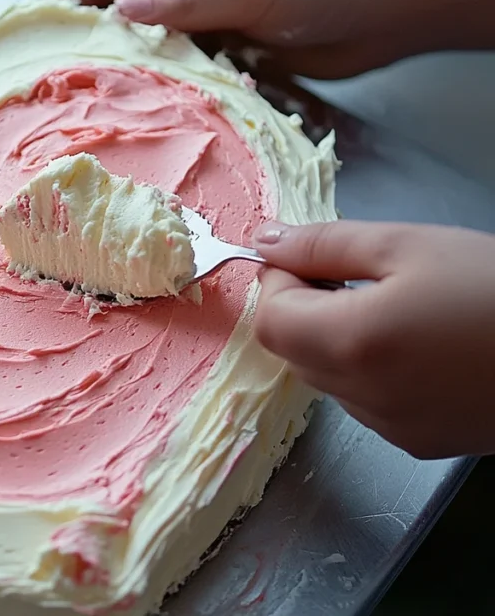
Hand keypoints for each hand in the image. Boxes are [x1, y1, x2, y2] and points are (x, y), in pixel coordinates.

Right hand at [50, 0, 494, 78]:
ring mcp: (213, 10)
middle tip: (56, 44)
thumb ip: (179, 4)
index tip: (48, 1)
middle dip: (95, 12)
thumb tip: (120, 11)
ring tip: (85, 72)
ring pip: (154, 27)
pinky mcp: (230, 44)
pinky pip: (183, 57)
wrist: (383, 15)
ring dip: (125, 47)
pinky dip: (161, 71)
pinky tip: (137, 89)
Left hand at [252, 220, 494, 458]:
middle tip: (351, 275)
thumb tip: (265, 241)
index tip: (308, 257)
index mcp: (352, 343)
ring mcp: (389, 426)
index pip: (268, 318)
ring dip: (334, 340)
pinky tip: (416, 345)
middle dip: (304, 308)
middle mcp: (361, 396)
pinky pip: (363, 402)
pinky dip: (368, 371)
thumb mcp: (409, 246)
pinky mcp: (418, 441)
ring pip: (325, 378)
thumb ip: (326, 245)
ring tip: (393, 308)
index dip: (278, 281)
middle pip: (292, 350)